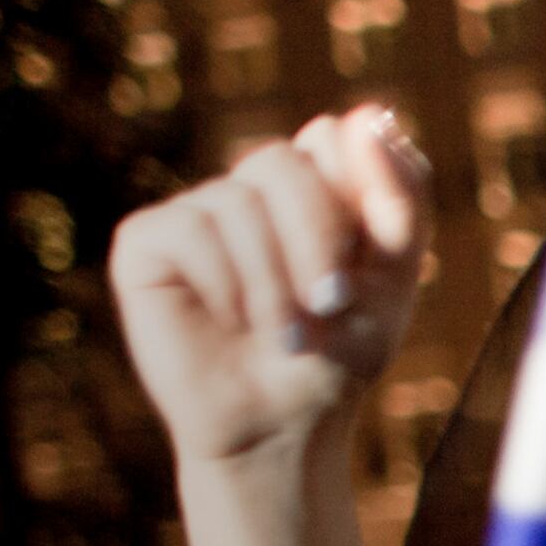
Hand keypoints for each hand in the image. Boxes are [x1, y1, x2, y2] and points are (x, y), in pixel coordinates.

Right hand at [113, 105, 433, 464]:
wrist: (283, 430)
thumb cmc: (337, 360)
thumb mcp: (392, 282)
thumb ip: (399, 201)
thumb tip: (368, 115)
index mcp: (310, 188)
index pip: (333, 138)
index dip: (356, 193)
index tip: (367, 258)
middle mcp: (248, 190)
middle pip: (283, 160)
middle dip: (317, 236)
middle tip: (331, 304)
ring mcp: (196, 212)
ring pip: (236, 200)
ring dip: (274, 279)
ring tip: (285, 335)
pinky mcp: (146, 243)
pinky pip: (188, 229)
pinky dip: (225, 281)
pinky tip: (232, 322)